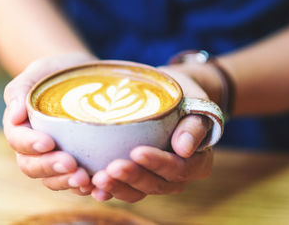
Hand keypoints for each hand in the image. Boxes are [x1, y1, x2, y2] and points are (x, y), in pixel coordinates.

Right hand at [3, 53, 96, 194]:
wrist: (79, 77)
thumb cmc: (54, 73)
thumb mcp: (37, 72)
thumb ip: (20, 90)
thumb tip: (15, 114)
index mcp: (20, 127)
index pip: (18, 140)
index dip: (30, 144)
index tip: (48, 142)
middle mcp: (33, 148)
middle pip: (32, 166)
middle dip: (50, 167)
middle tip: (71, 164)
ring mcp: (54, 157)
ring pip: (52, 179)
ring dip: (67, 182)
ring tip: (85, 180)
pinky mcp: (75, 163)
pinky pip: (74, 180)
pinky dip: (84, 186)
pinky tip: (98, 185)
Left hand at [91, 66, 214, 202]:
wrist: (172, 99)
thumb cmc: (185, 97)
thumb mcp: (196, 103)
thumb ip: (194, 125)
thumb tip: (185, 148)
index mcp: (197, 162)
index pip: (178, 168)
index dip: (157, 163)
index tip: (136, 152)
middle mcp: (177, 177)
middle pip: (155, 184)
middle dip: (131, 178)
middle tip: (110, 169)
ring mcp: (156, 180)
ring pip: (137, 192)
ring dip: (116, 187)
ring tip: (96, 180)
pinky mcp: (138, 178)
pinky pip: (123, 188)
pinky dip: (108, 190)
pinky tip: (91, 188)